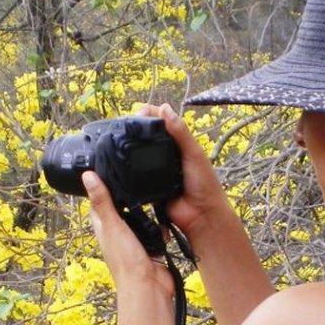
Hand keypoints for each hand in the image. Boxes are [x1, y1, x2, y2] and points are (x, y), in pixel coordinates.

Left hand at [82, 170, 174, 298]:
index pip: (98, 204)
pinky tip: (162, 228)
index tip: (106, 172)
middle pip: (121, 210)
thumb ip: (103, 201)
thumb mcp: (113, 225)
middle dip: (130, 199)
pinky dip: (160, 229)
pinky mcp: (150, 248)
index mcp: (104, 228)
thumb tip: (87, 177)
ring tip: (152, 204)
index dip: (101, 188)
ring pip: (140, 220)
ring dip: (147, 215)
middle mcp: (118, 234)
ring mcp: (134, 242)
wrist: (149, 287)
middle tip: (136, 183)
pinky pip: (156, 233)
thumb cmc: (126, 262)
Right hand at [135, 102, 229, 236]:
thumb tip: (165, 108)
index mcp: (179, 144)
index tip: (138, 112)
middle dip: (136, 130)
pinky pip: (136, 176)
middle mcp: (166, 155)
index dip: (150, 115)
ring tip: (120, 140)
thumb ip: (181, 133)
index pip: (161, 123)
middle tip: (125, 125)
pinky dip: (130, 170)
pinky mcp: (147, 186)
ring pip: (139, 155)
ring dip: (132, 149)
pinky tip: (122, 163)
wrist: (201, 216)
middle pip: (147, 137)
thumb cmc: (205, 184)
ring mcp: (156, 170)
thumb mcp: (194, 154)